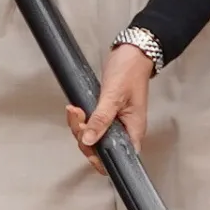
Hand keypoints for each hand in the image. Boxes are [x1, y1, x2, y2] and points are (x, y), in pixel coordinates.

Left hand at [68, 35, 155, 157]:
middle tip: (79, 119)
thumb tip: (90, 139)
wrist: (132, 52)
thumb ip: (101, 119)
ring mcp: (115, 121)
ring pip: (93, 135)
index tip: (87, 145)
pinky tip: (76, 109)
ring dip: (80, 125)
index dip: (100, 157)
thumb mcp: (114, 96)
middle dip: (84, 137)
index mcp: (133, 129)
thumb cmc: (131, 71)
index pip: (118, 157)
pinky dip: (81, 118)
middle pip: (100, 147)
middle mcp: (125, 129)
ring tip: (76, 110)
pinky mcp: (107, 113)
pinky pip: (91, 123)